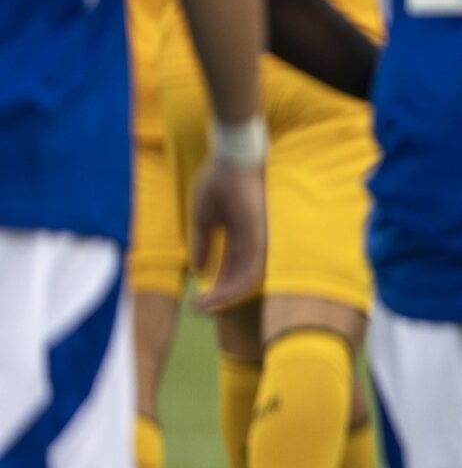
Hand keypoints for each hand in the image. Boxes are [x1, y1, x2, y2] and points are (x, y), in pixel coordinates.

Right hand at [189, 155, 265, 312]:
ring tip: (204, 307)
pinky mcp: (257, 234)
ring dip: (225, 297)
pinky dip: (235, 285)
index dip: (216, 287)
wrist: (230, 158)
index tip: (197, 300)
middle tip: (199, 310)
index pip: (231, 269)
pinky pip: (251, 267)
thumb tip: (199, 271)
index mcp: (240, 237)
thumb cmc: (219, 182)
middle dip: (220, 297)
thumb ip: (203, 243)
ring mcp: (257, 238)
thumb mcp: (204, 218)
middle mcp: (253, 241)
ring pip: (247, 278)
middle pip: (240, 278)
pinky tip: (217, 296)